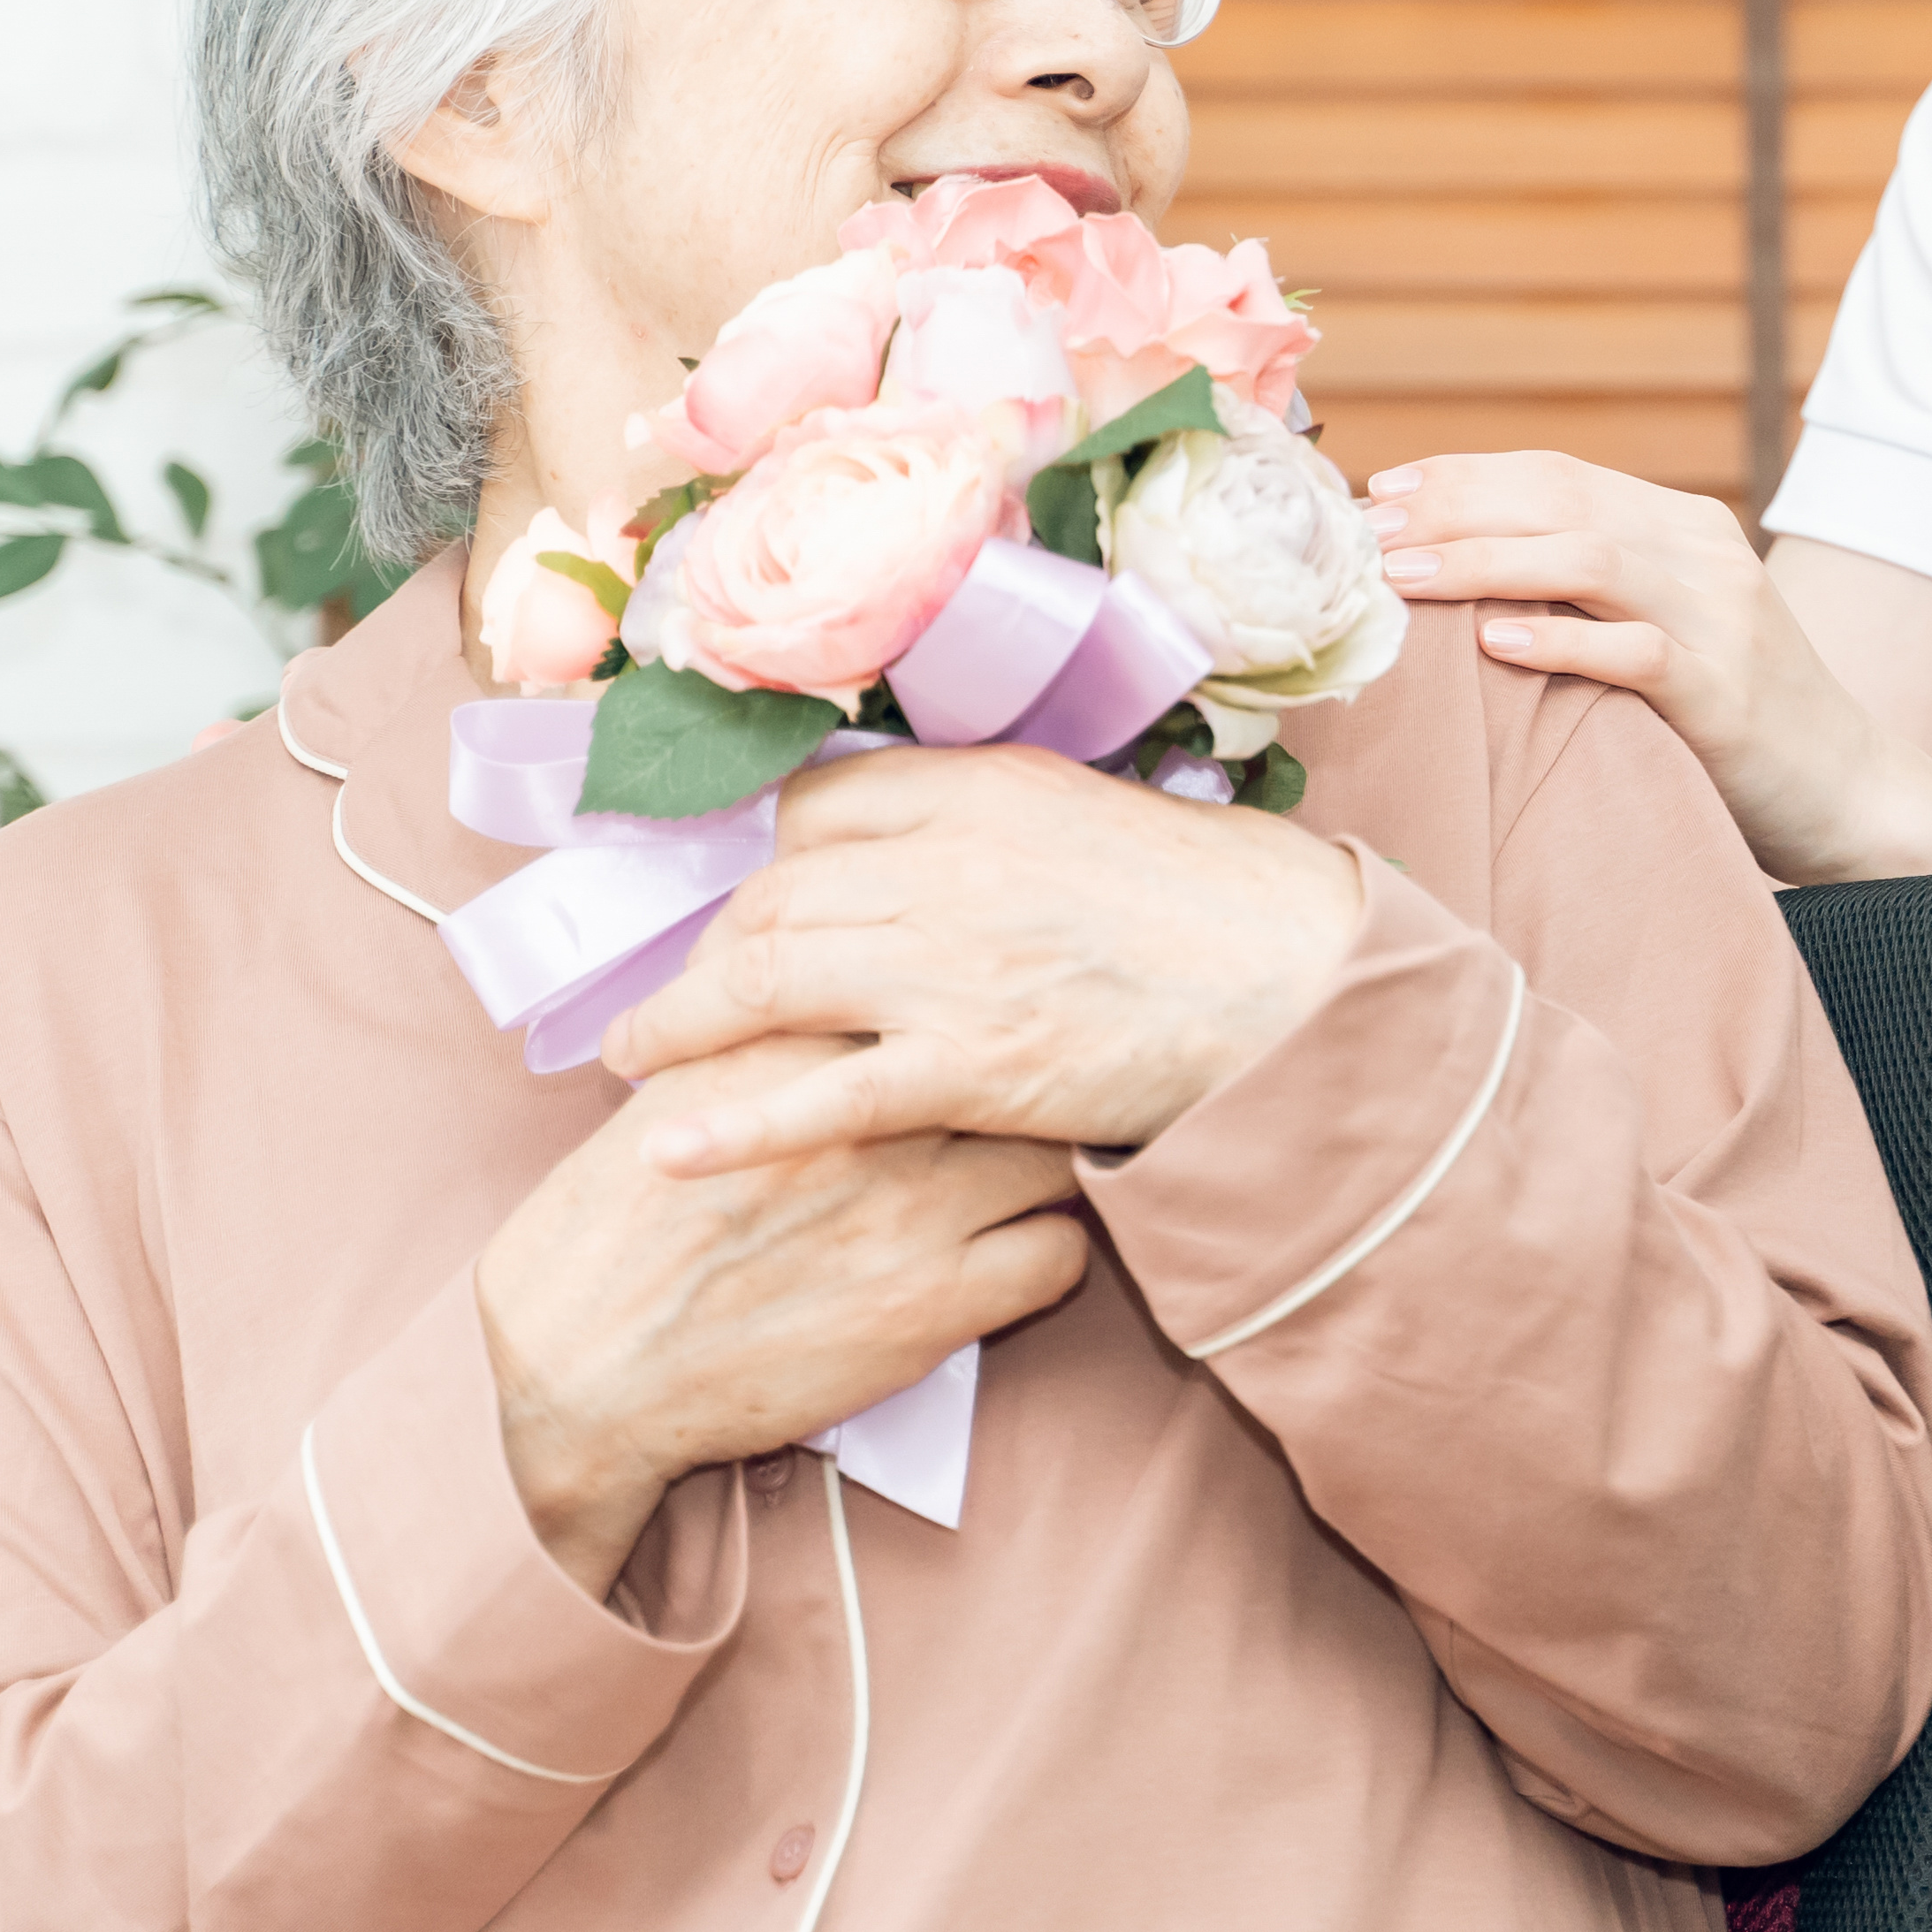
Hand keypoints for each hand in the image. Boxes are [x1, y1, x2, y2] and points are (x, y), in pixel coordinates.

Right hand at [474, 1035, 1086, 1595]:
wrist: (579, 1366)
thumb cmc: (617, 1228)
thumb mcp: (682, 1090)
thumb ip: (763, 1026)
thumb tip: (828, 977)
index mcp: (798, 1054)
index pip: (934, 987)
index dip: (972, 1002)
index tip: (985, 1017)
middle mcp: (863, 1121)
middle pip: (1013, 1060)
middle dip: (1033, 1073)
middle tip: (1039, 1089)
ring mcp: (909, 1214)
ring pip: (1058, 1153)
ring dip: (1052, 1160)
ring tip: (1031, 1171)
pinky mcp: (932, 1308)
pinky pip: (1059, 1258)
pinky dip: (1050, 1252)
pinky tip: (1013, 1253)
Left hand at [598, 745, 1368, 1170]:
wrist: (1300, 983)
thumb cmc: (1214, 903)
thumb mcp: (1091, 811)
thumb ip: (989, 816)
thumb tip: (905, 836)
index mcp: (980, 787)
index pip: (818, 808)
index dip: (774, 862)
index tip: (759, 906)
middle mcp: (946, 863)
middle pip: (773, 898)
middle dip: (708, 951)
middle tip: (677, 1000)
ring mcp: (952, 968)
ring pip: (769, 982)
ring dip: (681, 1025)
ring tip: (631, 1060)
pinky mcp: (974, 1069)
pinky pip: (823, 1098)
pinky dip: (734, 1122)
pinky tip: (668, 1145)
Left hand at [1359, 451, 1901, 880]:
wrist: (1847, 789)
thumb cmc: (1728, 717)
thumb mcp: (1664, 626)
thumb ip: (1588, 592)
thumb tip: (1458, 574)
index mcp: (1684, 526)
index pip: (1558, 473)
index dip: (1465, 475)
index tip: (1382, 490)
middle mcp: (1705, 554)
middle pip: (1561, 500)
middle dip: (1452, 507)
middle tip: (1366, 531)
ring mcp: (1722, 618)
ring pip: (1589, 559)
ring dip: (1483, 560)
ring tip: (1404, 575)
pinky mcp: (1727, 693)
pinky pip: (1636, 651)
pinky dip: (1559, 641)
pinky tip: (1493, 644)